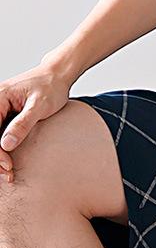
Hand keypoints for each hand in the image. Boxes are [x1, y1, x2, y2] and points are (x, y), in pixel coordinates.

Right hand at [0, 63, 73, 179]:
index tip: (7, 165)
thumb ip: (23, 124)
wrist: (59, 75)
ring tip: (9, 171)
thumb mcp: (40, 105)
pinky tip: (9, 161)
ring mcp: (0, 109)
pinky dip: (3, 148)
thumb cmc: (51, 86)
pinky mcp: (6, 115)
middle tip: (8, 173)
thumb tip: (5, 144)